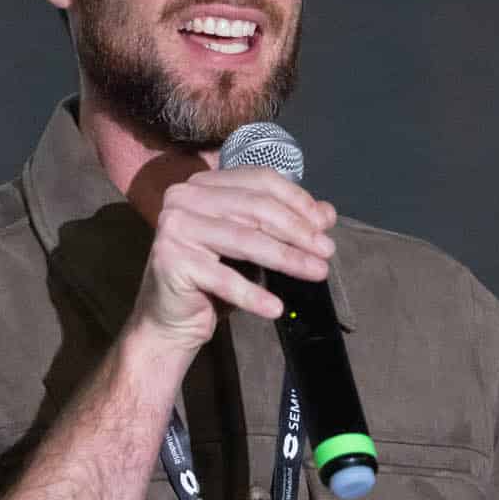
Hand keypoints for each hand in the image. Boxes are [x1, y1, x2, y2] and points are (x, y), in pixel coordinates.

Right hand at [131, 165, 335, 351]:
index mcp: (204, 184)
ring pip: (244, 240)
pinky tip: (276, 307)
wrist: (170, 319)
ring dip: (287, 258)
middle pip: (255, 207)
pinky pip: (223, 278)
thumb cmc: (213, 278)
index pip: (259, 180)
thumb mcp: (254, 246)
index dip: (297, 200)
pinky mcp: (170, 260)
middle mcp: (184, 197)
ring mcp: (174, 226)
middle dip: (298, 230)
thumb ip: (286, 224)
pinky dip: (253, 295)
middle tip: (327, 251)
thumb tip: (327, 213)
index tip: (325, 224)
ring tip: (317, 272)